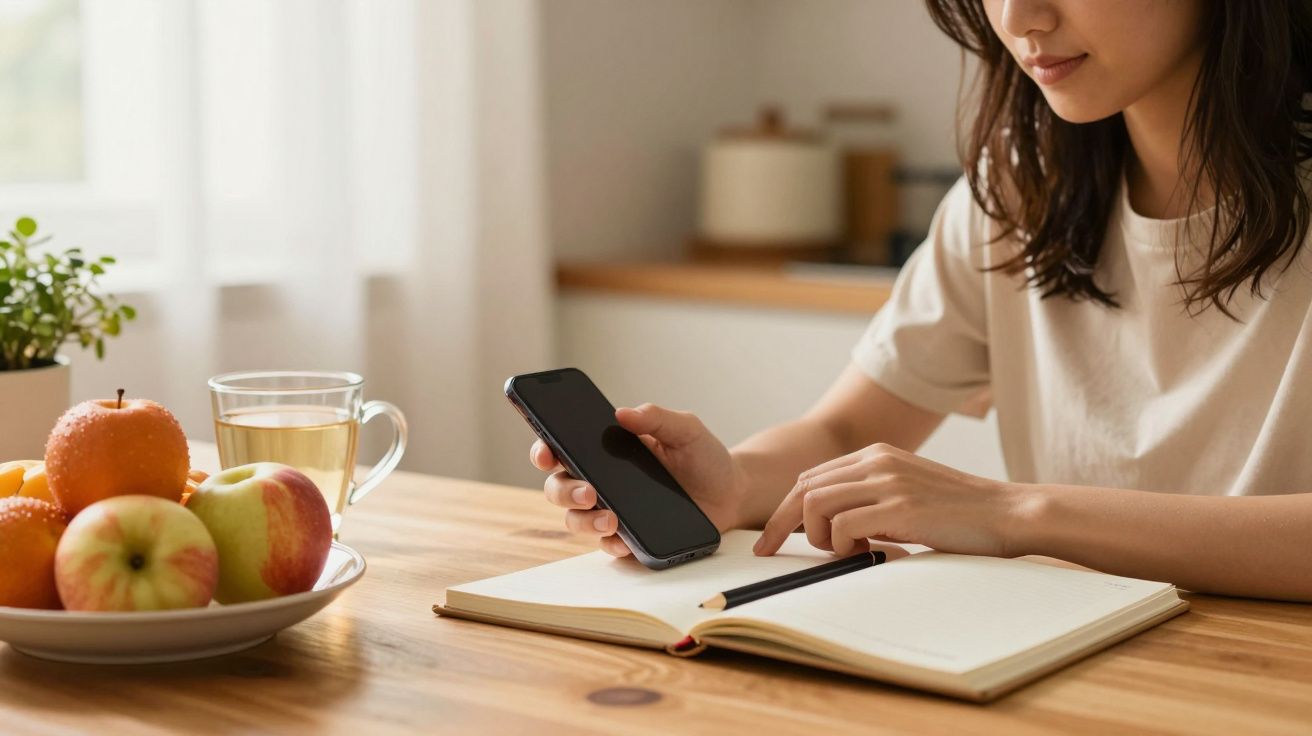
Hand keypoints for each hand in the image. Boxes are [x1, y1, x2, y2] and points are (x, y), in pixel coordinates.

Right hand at [530, 403, 745, 556]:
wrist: (732, 493)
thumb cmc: (704, 457)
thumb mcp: (686, 429)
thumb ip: (657, 417)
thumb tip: (624, 413)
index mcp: (607, 448)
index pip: (563, 446)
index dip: (544, 448)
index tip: (546, 452)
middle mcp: (602, 479)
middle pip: (559, 486)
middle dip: (564, 490)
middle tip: (588, 491)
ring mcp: (612, 509)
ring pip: (575, 519)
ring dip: (584, 520)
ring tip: (611, 518)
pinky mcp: (629, 536)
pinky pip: (606, 545)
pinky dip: (610, 543)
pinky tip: (622, 539)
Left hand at [754, 443, 1032, 558]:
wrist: (1006, 513)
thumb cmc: (958, 514)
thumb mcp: (906, 494)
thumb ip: (870, 499)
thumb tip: (829, 526)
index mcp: (876, 454)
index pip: (811, 477)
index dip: (784, 508)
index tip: (770, 538)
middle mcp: (877, 461)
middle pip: (803, 487)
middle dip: (778, 523)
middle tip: (766, 552)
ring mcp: (887, 481)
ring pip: (815, 504)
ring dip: (815, 536)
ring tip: (841, 552)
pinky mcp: (899, 507)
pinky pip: (842, 525)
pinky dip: (840, 545)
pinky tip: (862, 553)